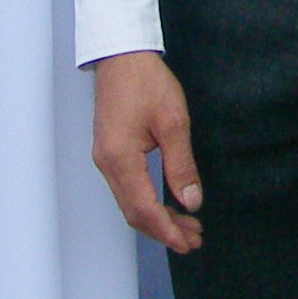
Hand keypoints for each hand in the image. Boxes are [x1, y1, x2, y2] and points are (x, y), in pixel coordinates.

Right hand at [91, 50, 202, 252]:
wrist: (121, 55)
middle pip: (133, 212)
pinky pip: (127, 188)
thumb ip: (181, 166)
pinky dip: (146, 202)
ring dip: (156, 218)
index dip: (166, 230)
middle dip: (163, 230)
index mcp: (120, 159)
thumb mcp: (173, 122)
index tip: (187, 243)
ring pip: (129, 202)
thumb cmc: (147, 82)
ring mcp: (105, 159)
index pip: (143, 209)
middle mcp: (107, 164)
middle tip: (193, 239)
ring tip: (187, 226)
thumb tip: (191, 202)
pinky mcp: (109, 152)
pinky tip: (166, 204)